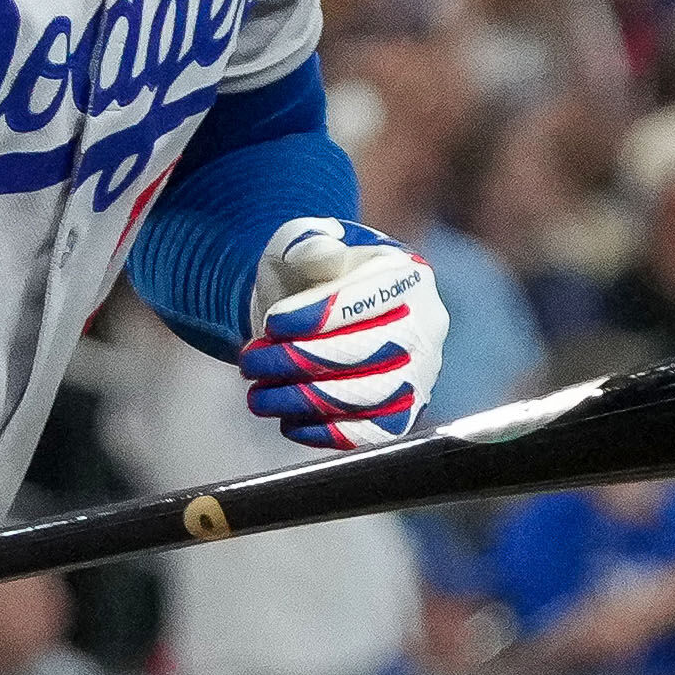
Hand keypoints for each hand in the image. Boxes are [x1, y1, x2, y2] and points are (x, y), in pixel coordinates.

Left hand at [241, 217, 446, 449]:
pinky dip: (326, 434)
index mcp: (407, 276)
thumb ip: (309, 240)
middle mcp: (425, 327)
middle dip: (296, 362)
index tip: (270, 325)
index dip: (311, 318)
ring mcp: (420, 374)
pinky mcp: (406, 413)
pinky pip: (371, 434)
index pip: (359, 303)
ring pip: (364, 398)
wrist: (326, 309)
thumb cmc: (315, 273)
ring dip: (303, 401)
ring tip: (258, 397)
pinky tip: (287, 423)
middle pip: (362, 354)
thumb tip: (320, 250)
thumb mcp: (307, 240)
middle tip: (250, 363)